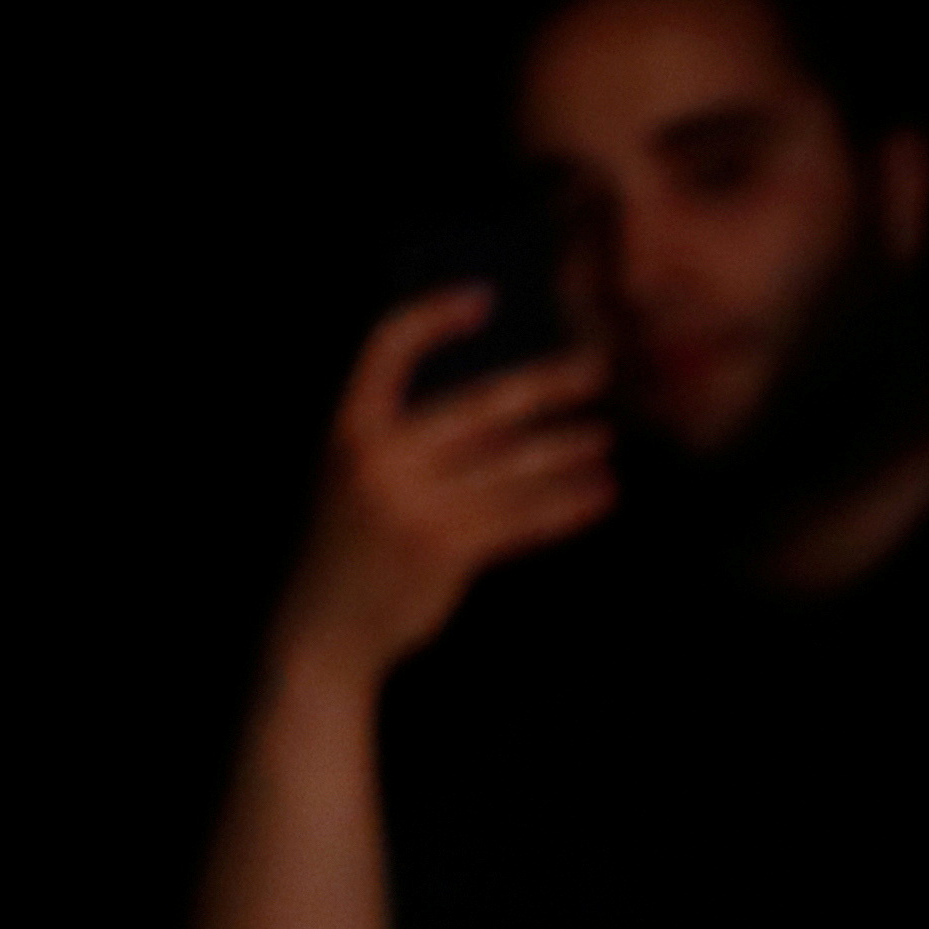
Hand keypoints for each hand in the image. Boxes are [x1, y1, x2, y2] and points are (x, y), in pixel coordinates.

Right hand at [273, 290, 612, 677]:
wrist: (325, 630)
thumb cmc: (352, 547)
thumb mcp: (359, 478)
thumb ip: (412, 441)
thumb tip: (502, 409)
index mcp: (348, 426)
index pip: (385, 348)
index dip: (432, 317)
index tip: (484, 299)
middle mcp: (377, 456)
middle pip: (479, 405)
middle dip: (545, 384)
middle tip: (597, 367)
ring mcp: (412, 502)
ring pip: (511, 466)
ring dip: (566, 450)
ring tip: (604, 439)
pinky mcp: (444, 548)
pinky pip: (522, 518)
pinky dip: (565, 505)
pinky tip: (600, 495)